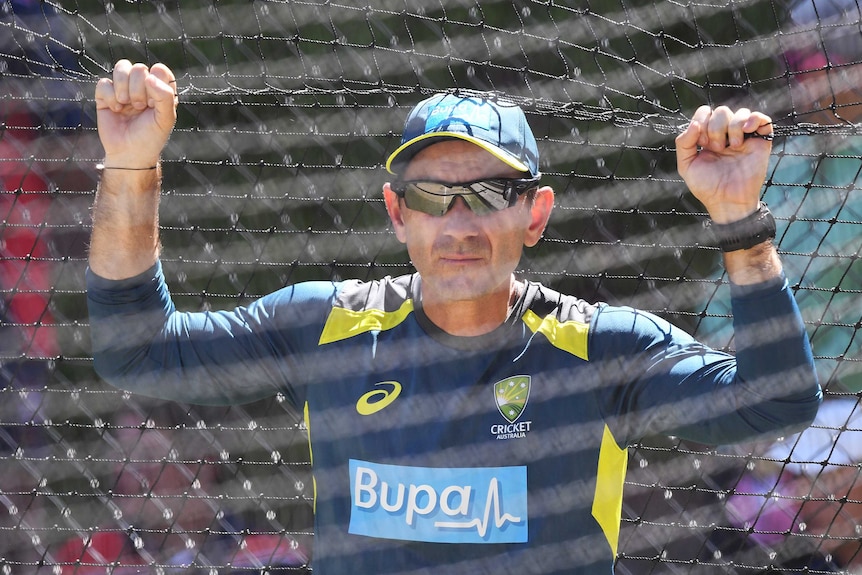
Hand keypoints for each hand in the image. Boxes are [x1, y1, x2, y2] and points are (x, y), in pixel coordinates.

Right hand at [95, 59, 177, 168]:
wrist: (129, 154)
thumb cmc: (150, 137)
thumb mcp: (165, 119)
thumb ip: (165, 96)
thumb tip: (149, 77)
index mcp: (160, 89)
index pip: (160, 70)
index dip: (156, 84)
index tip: (153, 103)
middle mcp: (143, 86)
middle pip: (139, 68)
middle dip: (138, 89)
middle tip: (140, 108)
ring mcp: (123, 89)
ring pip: (121, 67)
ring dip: (123, 88)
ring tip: (126, 105)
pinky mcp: (105, 95)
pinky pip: (104, 82)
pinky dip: (110, 96)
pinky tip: (116, 110)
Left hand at [675, 106, 772, 223]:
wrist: (728, 201)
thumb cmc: (707, 186)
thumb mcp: (686, 166)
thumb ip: (683, 143)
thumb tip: (695, 123)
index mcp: (708, 137)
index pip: (705, 113)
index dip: (702, 121)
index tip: (702, 142)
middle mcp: (726, 134)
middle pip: (722, 111)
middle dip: (716, 128)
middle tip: (717, 148)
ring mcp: (744, 137)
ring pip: (741, 113)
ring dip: (733, 127)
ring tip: (732, 147)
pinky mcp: (761, 142)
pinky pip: (762, 119)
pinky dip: (755, 119)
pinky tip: (746, 130)